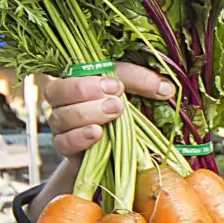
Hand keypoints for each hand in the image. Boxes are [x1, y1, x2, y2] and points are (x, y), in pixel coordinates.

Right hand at [43, 63, 173, 157]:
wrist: (113, 150)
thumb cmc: (118, 110)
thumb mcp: (129, 90)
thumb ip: (140, 83)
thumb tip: (166, 88)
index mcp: (72, 79)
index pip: (72, 72)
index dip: (92, 79)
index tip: (117, 86)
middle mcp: (61, 100)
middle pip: (57, 92)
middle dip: (85, 92)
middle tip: (115, 101)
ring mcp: (60, 124)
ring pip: (61, 116)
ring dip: (87, 113)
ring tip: (113, 113)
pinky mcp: (64, 147)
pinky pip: (63, 142)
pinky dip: (79, 137)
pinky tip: (96, 133)